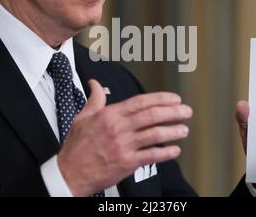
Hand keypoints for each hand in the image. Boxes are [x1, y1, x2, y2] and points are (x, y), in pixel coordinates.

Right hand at [57, 80, 192, 196]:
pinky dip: (165, 153)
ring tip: (184, 129)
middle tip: (186, 111)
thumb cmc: (77, 147)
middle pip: (152, 116)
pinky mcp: (127, 163)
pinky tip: (174, 150)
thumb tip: (95, 83)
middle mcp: (118, 129)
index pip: (140, 102)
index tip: (174, 99)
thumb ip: (95, 99)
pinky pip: (151, 156)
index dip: (161, 99)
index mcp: (110, 115)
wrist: (69, 173)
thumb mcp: (82, 117)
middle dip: (172, 112)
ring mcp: (123, 146)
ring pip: (154, 134)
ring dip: (172, 131)